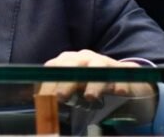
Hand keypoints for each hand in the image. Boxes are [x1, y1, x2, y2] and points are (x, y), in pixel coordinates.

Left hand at [38, 49, 156, 103]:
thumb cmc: (88, 82)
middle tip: (61, 96)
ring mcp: (104, 62)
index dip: (47, 82)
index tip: (42, 98)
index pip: (54, 68)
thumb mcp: (72, 85)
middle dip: (66, 81)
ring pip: (98, 68)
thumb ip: (58, 93)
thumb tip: (40, 105)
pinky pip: (123, 74)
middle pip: (73, 66)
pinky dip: (121, 84)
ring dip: (94, 83)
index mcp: (68, 61)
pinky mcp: (122, 70)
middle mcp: (84, 58)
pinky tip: (119, 92)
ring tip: (90, 96)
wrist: (119, 76)